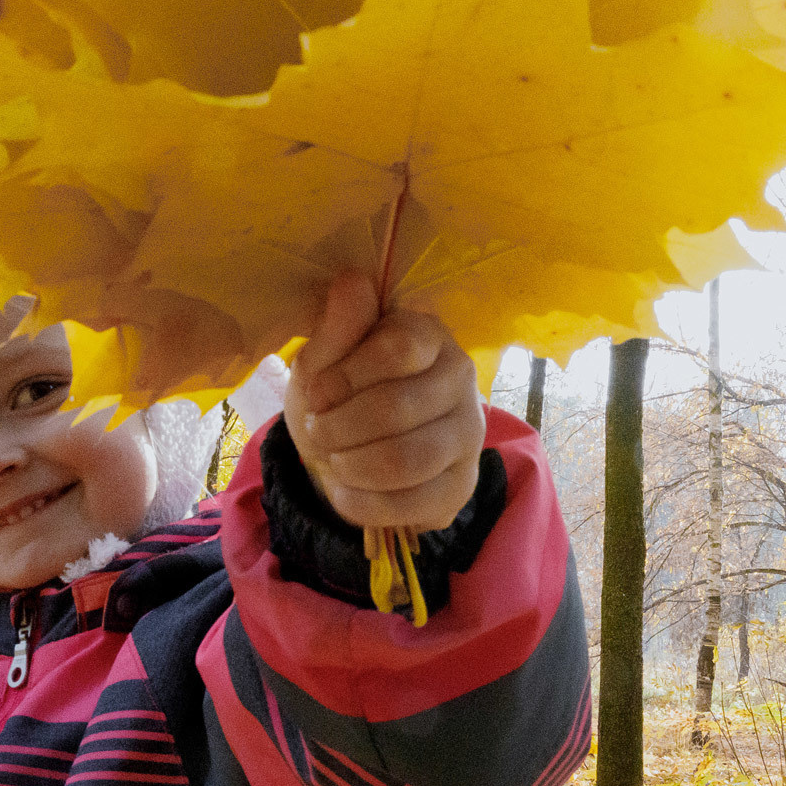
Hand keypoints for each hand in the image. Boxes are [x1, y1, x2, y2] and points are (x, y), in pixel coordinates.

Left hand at [284, 270, 484, 531]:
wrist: (350, 452)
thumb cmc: (339, 394)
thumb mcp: (324, 359)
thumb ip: (339, 327)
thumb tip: (354, 282)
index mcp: (428, 334)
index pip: (399, 349)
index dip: (347, 376)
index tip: (317, 393)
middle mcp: (461, 378)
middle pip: (398, 408)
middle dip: (340, 428)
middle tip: (318, 432)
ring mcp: (468, 434)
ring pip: (407, 459)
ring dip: (351, 465)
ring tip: (333, 460)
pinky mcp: (461, 485)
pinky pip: (411, 504)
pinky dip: (362, 503)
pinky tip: (344, 491)